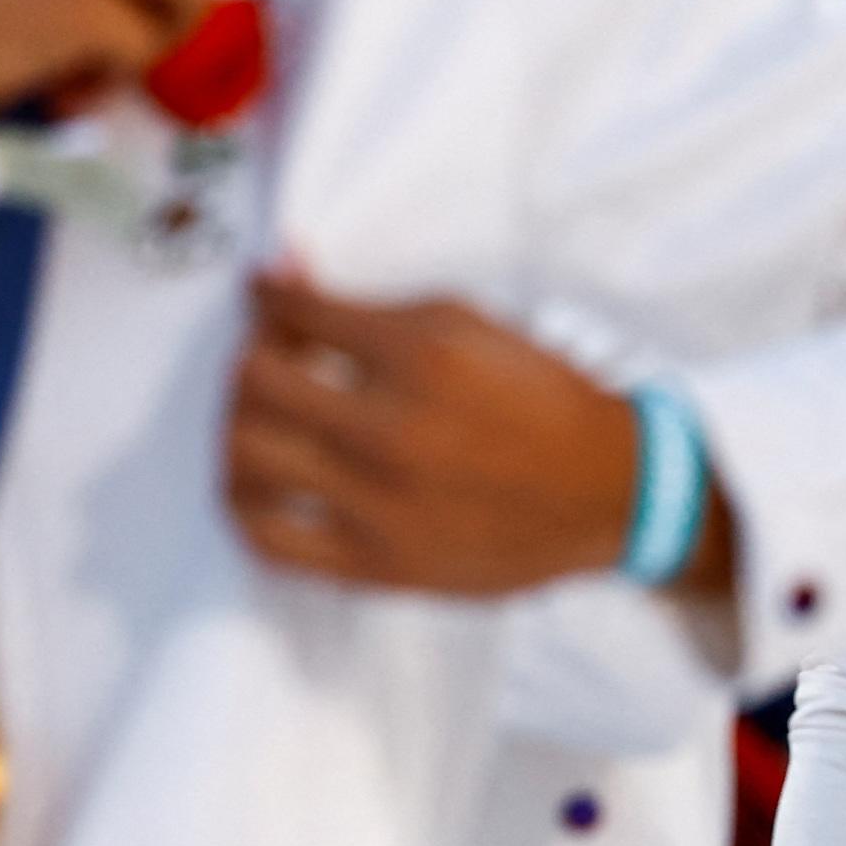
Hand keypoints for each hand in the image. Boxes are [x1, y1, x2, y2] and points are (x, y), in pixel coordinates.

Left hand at [224, 273, 729, 596]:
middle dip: (251, 359)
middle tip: (269, 358)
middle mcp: (395, 430)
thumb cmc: (544, 402)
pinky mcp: (378, 565)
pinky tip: (262, 486)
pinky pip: (270, 541)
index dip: (267, 298)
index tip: (263, 297)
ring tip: (261, 421)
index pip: (297, 315)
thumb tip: (289, 280)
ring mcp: (381, 505)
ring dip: (238, 428)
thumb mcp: (475, 326)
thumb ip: (379, 307)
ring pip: (247, 459)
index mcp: (425, 358)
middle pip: (254, 385)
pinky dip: (247, 508)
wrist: (607, 491)